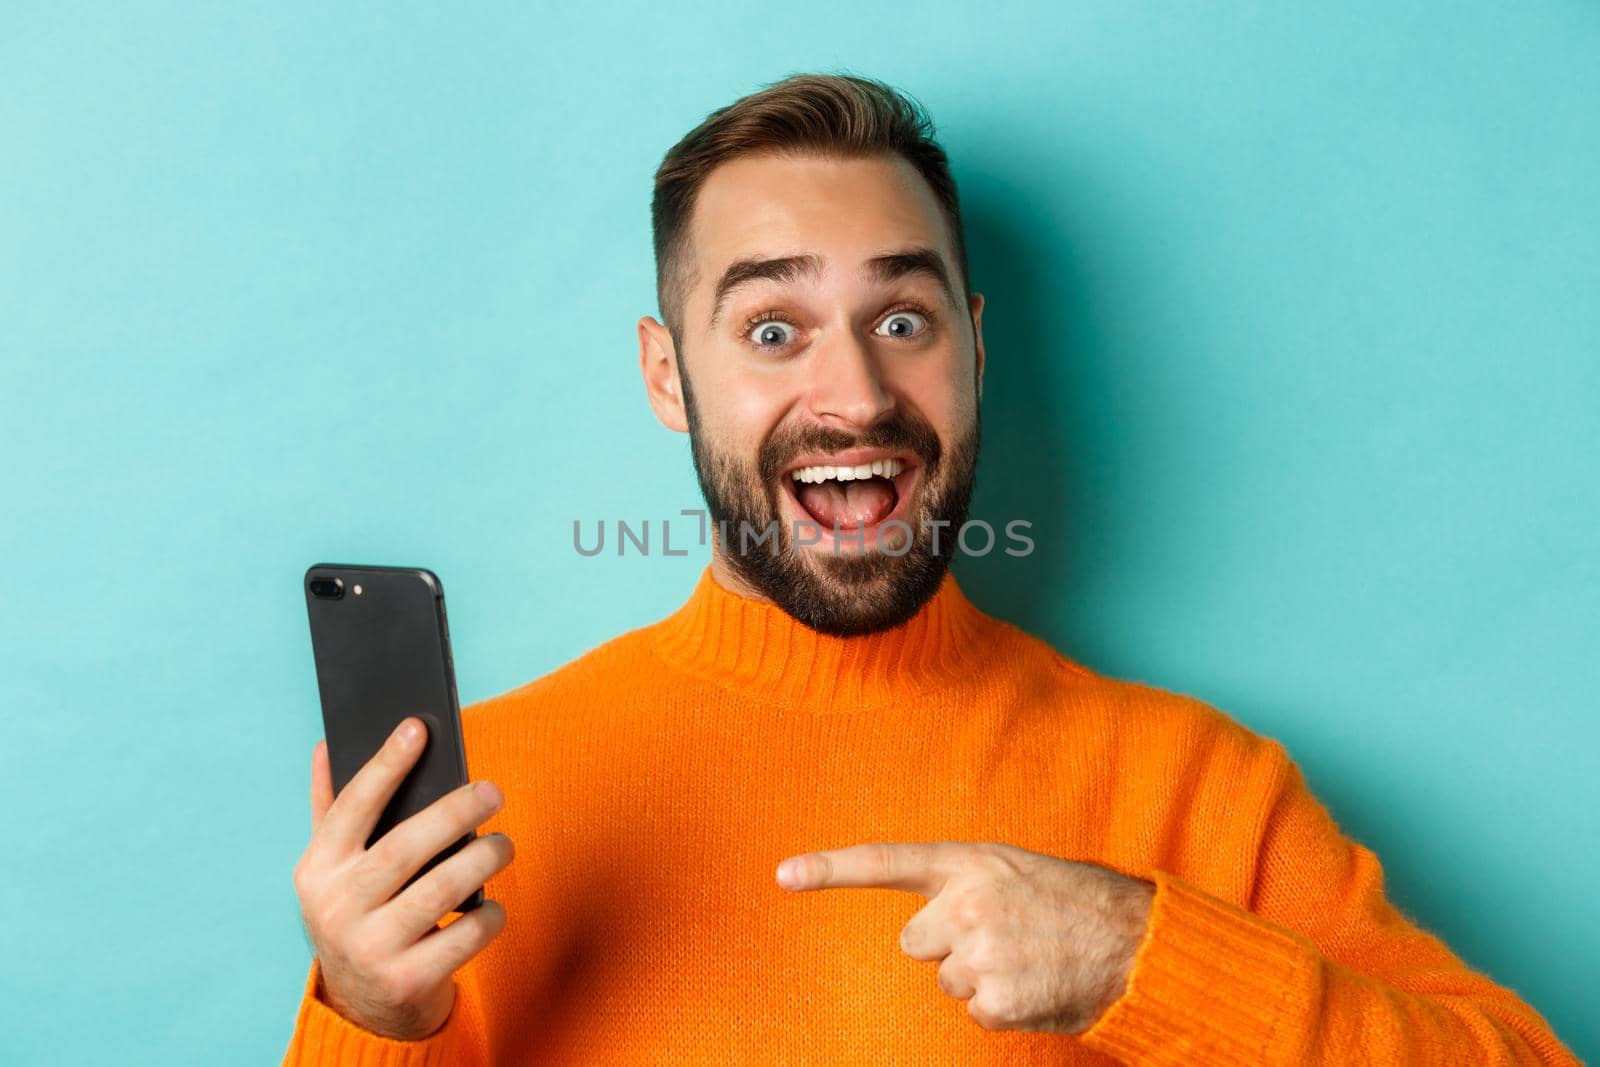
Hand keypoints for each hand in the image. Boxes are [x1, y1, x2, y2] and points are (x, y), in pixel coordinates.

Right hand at [292, 717, 514, 1039]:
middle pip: (404, 848)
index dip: (384, 765)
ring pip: (440, 890)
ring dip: (482, 859)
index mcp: (317, 871)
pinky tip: (492, 905)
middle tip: (493, 792)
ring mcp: (370, 949)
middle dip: (454, 813)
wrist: (365, 1007)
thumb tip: (327, 744)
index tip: (417, 728)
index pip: (351, 808)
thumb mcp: (333, 869)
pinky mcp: (407, 981)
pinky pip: (465, 935)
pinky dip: (489, 915)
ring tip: (504, 844)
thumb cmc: (359, 914)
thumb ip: (331, 810)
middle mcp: (336, 909)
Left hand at [775, 841, 1153, 1033]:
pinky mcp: (995, 999)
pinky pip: (975, 1013)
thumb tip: (927, 927)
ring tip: (1028, 960)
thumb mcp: (1014, 871)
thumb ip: (965, 886)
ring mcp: (978, 953)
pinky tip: (1036, 986)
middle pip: (915, 941)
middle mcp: (965, 904)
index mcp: (968, 863)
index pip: (885, 862)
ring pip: (947, 981)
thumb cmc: (1076, 903)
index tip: (782, 875)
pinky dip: (1002, 1009)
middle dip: (948, 945)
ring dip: (980, 979)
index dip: (829, 869)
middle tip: (1003, 937)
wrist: (1136, 940)